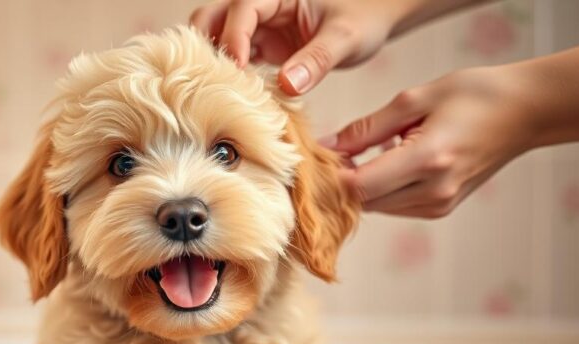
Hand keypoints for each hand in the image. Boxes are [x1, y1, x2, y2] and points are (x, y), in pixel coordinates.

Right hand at [190, 0, 403, 94]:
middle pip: (213, 16)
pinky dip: (228, 75)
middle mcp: (261, 6)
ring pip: (217, 37)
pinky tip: (235, 98)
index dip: (234, 37)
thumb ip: (318, 59)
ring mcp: (258, 27)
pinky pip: (234, 58)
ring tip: (219, 91)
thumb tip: (287, 85)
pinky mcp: (262, 46)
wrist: (373, 19)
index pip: (242, 8)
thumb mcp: (347, 37)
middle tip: (212, 78)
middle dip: (205, 44)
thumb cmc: (364, 17)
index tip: (237, 68)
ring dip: (213, 62)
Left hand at [330, 66, 535, 218]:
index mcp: (428, 160)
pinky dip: (381, 189)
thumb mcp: (414, 100)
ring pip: (376, 207)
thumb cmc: (473, 95)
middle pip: (364, 201)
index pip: (360, 185)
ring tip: (363, 153)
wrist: (525, 112)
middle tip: (332, 152)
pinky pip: (394, 206)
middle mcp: (434, 191)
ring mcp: (439, 205)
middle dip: (341, 181)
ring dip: (361, 186)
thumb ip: (367, 128)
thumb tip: (327, 147)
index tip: (318, 155)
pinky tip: (387, 163)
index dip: (332, 174)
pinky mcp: (441, 209)